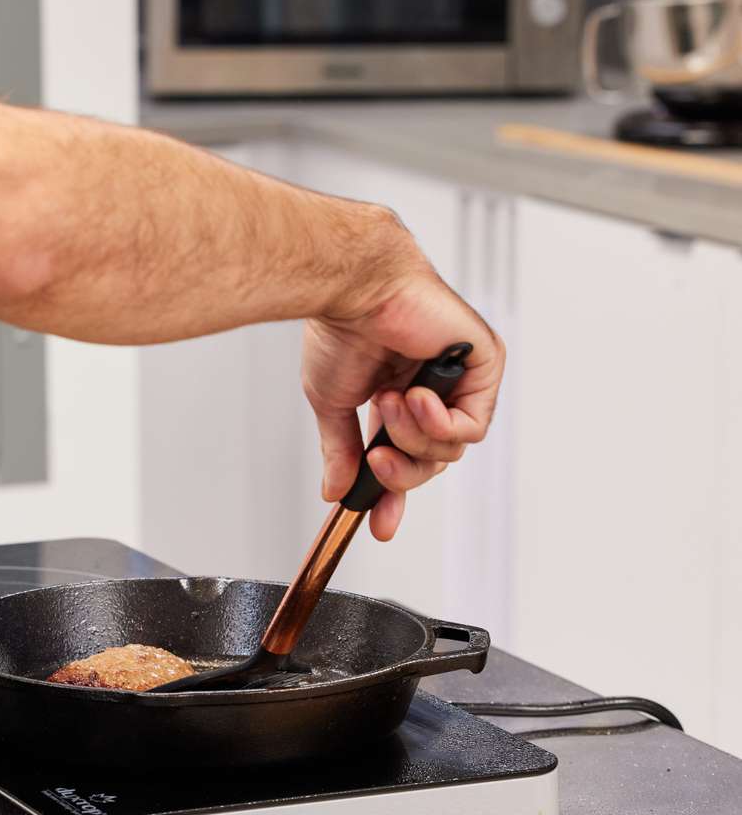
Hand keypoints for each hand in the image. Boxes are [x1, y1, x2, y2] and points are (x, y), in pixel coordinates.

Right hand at [303, 232, 504, 541]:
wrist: (355, 291)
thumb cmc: (342, 330)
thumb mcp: (332, 404)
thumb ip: (341, 449)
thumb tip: (336, 490)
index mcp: (396, 396)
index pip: (403, 457)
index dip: (391, 494)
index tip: (377, 523)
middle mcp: (431, 389)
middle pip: (430, 463)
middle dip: (401, 471)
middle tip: (377, 460)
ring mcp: (458, 380)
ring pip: (449, 451)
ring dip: (413, 436)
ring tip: (389, 401)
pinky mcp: (483, 366)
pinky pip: (472, 428)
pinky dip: (440, 425)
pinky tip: (415, 398)